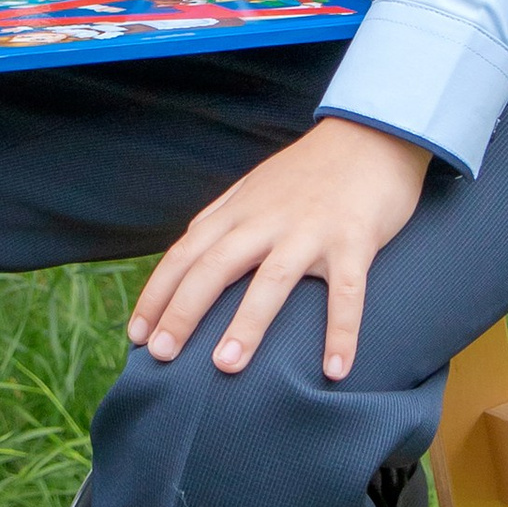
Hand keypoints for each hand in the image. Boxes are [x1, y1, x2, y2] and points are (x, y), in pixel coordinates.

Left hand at [129, 117, 431, 382]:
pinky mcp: (354, 240)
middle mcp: (267, 221)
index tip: (136, 335)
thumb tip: (185, 248)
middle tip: (161, 356)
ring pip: (272, 280)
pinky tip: (335, 371)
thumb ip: (221, 217)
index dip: (157, 295)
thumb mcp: (254, 187)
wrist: (371, 136)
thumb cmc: (310, 171)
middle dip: (183, 312)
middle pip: (214, 267)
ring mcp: (310, 231)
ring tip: (226, 366)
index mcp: (238, 212)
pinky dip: (341, 332)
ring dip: (248, 324)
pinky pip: (348, 293)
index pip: (184, 255)